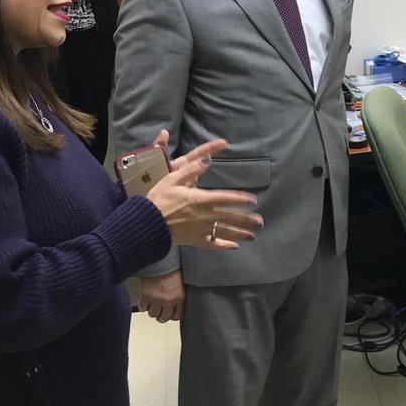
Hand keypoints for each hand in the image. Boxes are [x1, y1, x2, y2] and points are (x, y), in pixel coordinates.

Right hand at [137, 270, 185, 322]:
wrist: (160, 258)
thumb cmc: (171, 267)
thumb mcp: (180, 282)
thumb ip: (178, 294)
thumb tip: (176, 303)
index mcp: (179, 297)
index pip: (177, 316)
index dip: (172, 316)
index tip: (170, 314)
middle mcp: (168, 300)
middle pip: (163, 318)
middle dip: (161, 316)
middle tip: (160, 311)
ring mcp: (156, 299)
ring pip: (152, 314)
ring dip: (152, 310)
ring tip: (152, 305)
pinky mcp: (145, 296)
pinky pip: (142, 308)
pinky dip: (143, 305)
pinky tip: (145, 301)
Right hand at [145, 137, 262, 249]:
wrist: (146, 222)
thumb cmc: (158, 198)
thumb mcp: (173, 178)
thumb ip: (192, 169)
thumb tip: (208, 159)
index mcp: (201, 199)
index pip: (226, 198)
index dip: (241, 199)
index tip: (253, 201)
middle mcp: (204, 215)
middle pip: (230, 218)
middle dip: (246, 220)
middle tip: (260, 222)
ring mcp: (200, 230)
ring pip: (224, 232)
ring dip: (240, 234)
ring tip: (253, 236)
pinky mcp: (193, 240)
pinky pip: (211, 244)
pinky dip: (223, 246)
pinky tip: (233, 247)